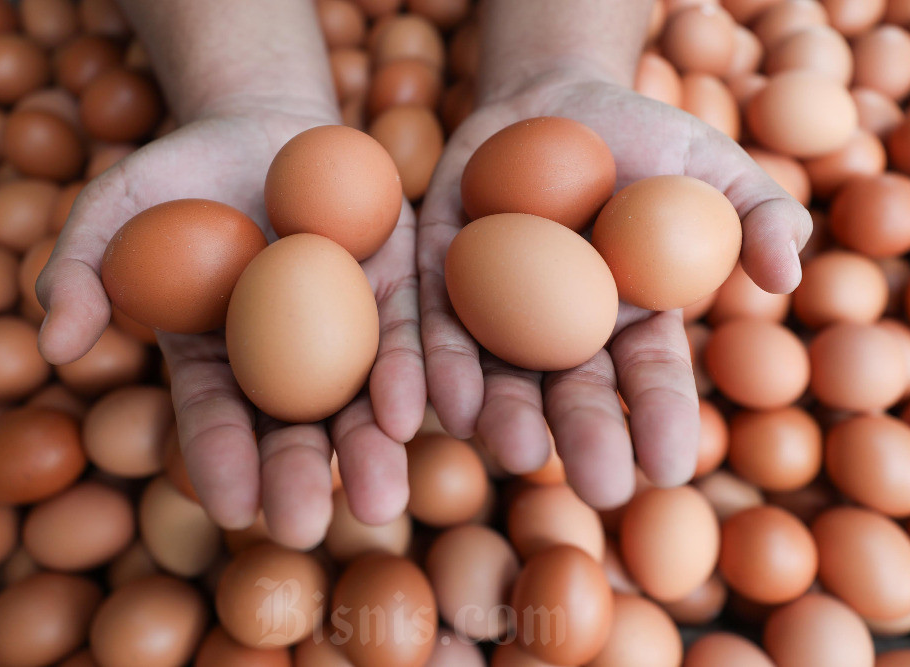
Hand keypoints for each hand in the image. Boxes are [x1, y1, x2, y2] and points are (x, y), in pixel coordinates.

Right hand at [37, 102, 424, 548]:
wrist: (262, 129)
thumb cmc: (177, 177)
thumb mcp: (113, 211)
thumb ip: (80, 271)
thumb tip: (56, 343)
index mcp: (217, 361)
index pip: (214, 421)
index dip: (219, 461)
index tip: (228, 508)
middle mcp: (286, 363)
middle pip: (295, 429)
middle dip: (301, 478)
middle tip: (304, 528)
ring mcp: (346, 331)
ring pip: (362, 400)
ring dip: (371, 450)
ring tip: (383, 501)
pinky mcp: (397, 290)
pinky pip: (409, 335)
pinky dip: (411, 374)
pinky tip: (414, 413)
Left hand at [419, 70, 811, 508]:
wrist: (553, 98)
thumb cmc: (646, 140)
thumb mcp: (713, 168)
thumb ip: (759, 216)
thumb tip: (788, 275)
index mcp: (629, 321)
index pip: (650, 378)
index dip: (661, 419)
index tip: (670, 469)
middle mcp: (561, 331)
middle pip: (571, 392)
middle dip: (584, 439)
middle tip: (598, 488)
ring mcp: (498, 308)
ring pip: (499, 374)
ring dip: (504, 417)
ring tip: (511, 453)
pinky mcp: (440, 277)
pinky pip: (435, 327)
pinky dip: (436, 366)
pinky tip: (440, 406)